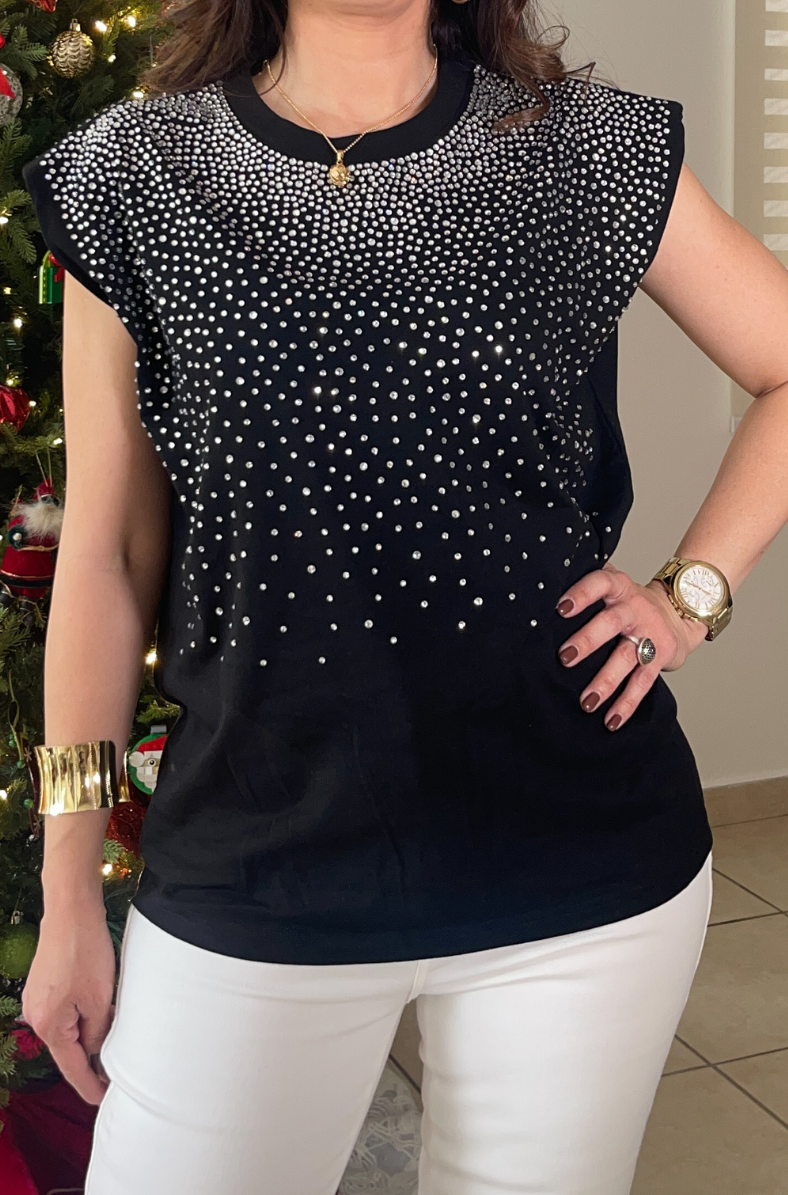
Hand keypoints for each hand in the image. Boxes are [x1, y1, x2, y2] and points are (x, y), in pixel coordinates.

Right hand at [21, 900, 115, 1104]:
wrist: (71, 911)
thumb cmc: (85, 951)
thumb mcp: (99, 999)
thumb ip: (96, 1033)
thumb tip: (93, 1050)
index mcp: (49, 1025)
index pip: (71, 1068)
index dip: (89, 1086)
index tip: (103, 1100)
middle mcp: (36, 1016)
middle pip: (67, 1049)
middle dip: (90, 1060)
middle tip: (114, 1075)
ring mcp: (37, 1000)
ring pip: (67, 1029)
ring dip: (88, 1035)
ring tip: (112, 1041)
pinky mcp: (43, 985)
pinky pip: (64, 1012)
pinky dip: (81, 1017)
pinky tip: (100, 1014)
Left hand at [555, 562, 707, 730]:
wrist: (680, 611)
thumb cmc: (629, 601)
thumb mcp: (612, 585)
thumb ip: (584, 581)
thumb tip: (541, 581)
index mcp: (618, 587)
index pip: (600, 583)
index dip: (582, 594)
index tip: (560, 608)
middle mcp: (634, 608)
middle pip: (611, 623)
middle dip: (588, 640)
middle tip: (565, 658)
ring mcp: (648, 634)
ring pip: (626, 657)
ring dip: (606, 681)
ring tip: (586, 702)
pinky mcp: (660, 657)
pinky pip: (642, 683)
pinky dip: (627, 704)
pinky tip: (611, 720)